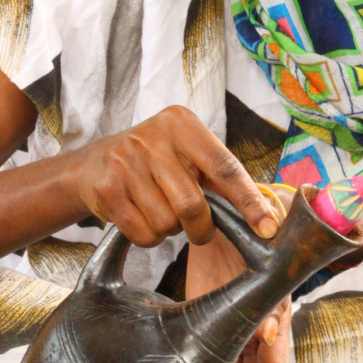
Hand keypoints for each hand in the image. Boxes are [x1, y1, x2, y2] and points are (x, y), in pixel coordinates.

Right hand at [73, 105, 278, 246]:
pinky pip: (143, 234)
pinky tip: (144, 220)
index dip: (249, 201)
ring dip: (171, 231)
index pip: (224, 167)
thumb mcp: (188, 155)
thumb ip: (222, 177)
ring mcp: (126, 162)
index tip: (268, 228)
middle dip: (201, 228)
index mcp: (182, 124)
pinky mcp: (106, 188)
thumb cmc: (156, 162)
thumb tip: (267, 212)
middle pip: (192, 204)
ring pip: (167, 223)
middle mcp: (152, 138)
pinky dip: (150, 238)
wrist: (94, 163)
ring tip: (163, 213)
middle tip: (200, 230)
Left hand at [186, 191, 290, 362]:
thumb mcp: (269, 269)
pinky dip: (200, 362)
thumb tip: (272, 333)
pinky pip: (205, 339)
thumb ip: (270, 300)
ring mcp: (230, 318)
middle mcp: (254, 324)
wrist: (240, 206)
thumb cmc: (263, 235)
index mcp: (275, 317)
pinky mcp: (204, 306)